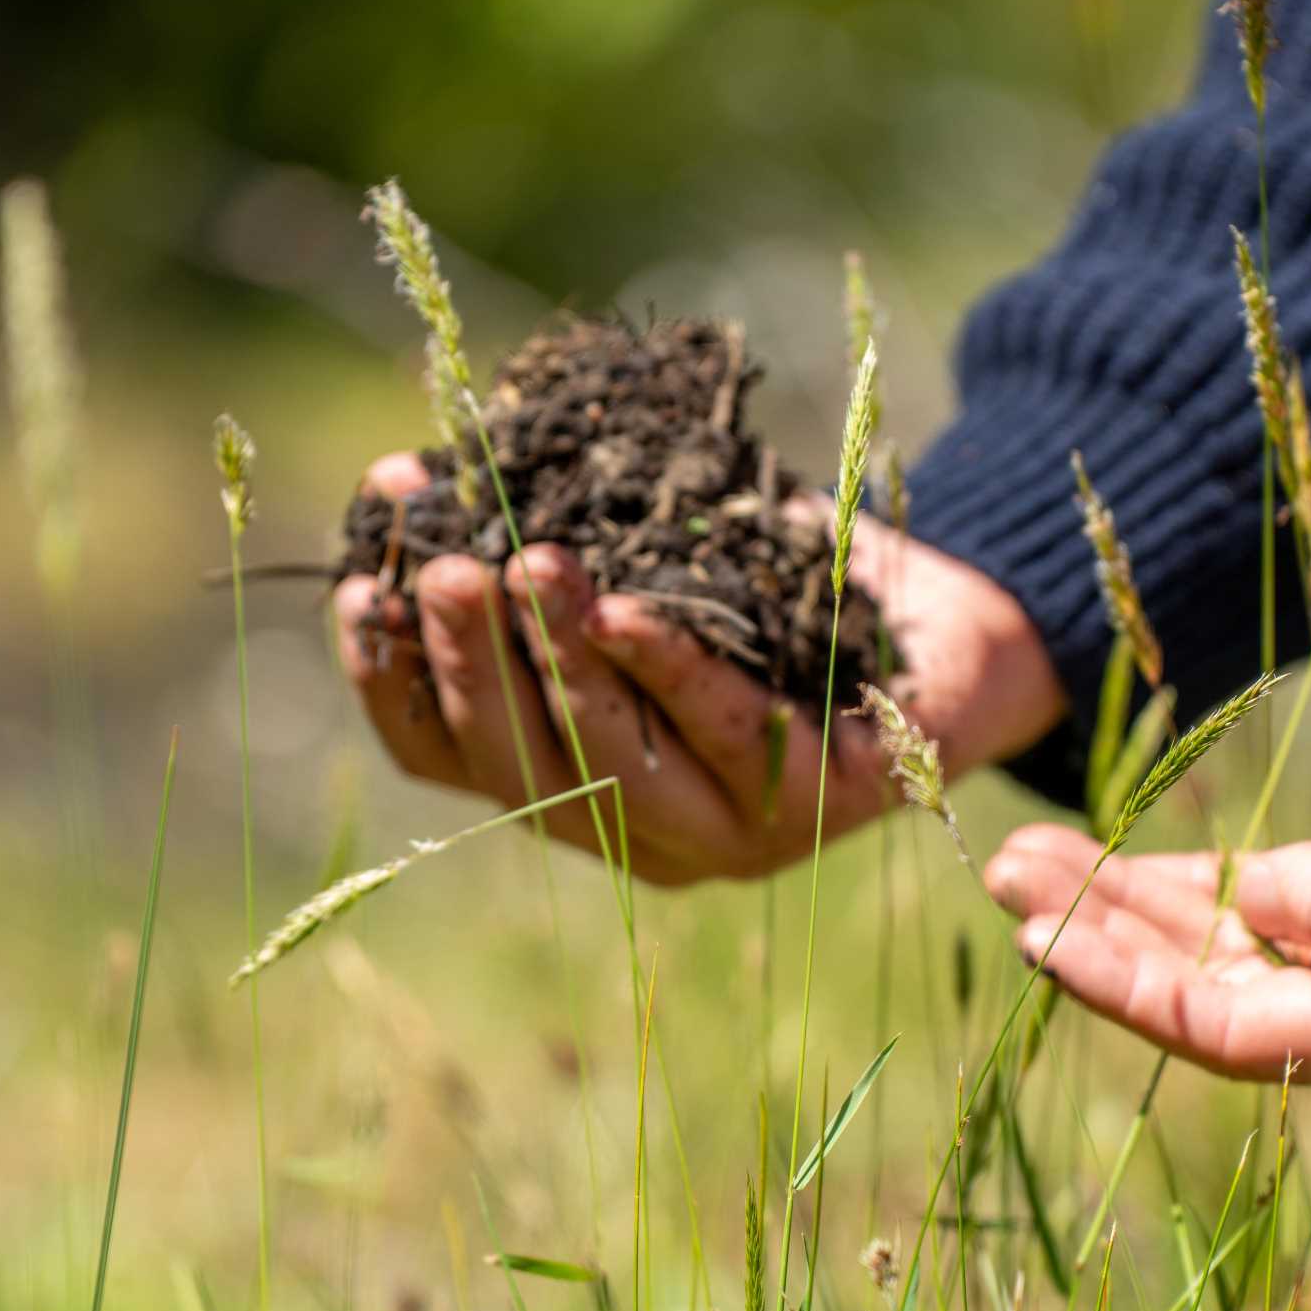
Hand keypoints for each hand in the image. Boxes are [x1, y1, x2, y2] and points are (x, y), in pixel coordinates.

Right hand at [334, 453, 1064, 884]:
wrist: (951, 629)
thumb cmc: (774, 591)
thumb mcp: (643, 561)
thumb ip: (544, 546)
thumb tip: (413, 472)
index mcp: (570, 787)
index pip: (446, 755)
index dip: (390, 678)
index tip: (359, 586)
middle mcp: (634, 835)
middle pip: (517, 769)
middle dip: (468, 662)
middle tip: (444, 566)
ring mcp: (726, 839)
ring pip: (609, 765)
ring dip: (557, 662)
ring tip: (527, 565)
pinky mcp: (818, 814)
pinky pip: (723, 735)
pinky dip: (667, 670)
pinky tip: (626, 611)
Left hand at [981, 685, 1310, 1089]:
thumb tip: (1248, 918)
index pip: (1236, 1033)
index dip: (1129, 988)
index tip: (1038, 934)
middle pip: (1207, 999)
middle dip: (1098, 941)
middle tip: (998, 877)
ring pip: (1221, 956)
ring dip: (1125, 907)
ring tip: (1024, 855)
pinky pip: (1259, 920)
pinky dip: (1187, 889)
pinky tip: (1112, 856)